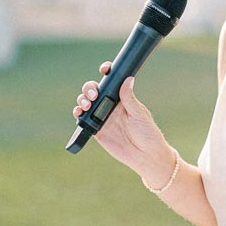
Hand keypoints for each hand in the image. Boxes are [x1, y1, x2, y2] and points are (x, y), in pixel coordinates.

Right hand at [73, 62, 173, 180]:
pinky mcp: (96, 130)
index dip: (106, 72)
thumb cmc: (148, 133)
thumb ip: (130, 98)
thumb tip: (128, 79)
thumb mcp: (140, 114)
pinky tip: (79, 113)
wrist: (145, 156)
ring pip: (86, 102)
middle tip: (94, 95)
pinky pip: (83, 119)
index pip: (112, 80)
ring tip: (87, 105)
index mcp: (122, 97)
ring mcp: (102, 116)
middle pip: (94, 89)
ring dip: (82, 99)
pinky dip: (78, 114)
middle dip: (89, 88)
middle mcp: (110, 105)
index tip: (104, 69)